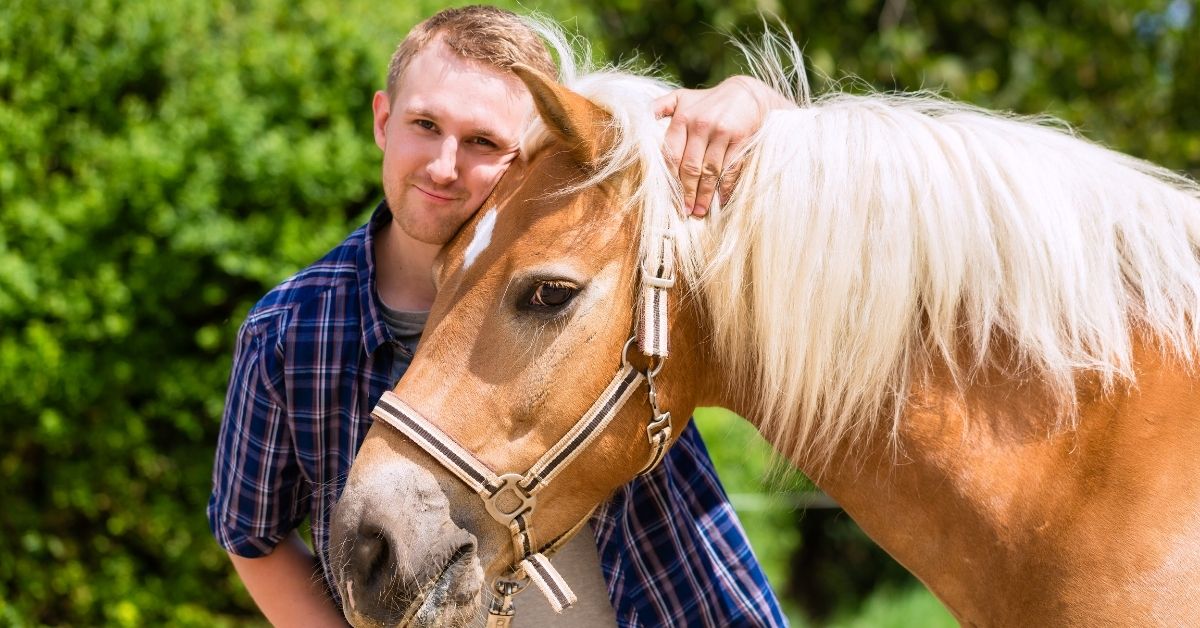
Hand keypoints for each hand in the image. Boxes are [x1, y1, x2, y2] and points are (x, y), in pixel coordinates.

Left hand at [652, 76, 793, 215]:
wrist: (746, 93)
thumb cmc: (708, 101)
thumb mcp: (681, 98)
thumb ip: (659, 107)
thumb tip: (637, 119)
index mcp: (682, 118)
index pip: (672, 155)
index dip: (671, 179)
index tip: (671, 198)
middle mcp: (700, 125)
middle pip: (690, 167)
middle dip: (687, 193)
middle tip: (686, 211)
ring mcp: (721, 132)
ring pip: (709, 171)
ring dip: (705, 195)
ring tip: (700, 211)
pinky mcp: (740, 138)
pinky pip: (731, 168)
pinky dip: (725, 186)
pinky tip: (721, 200)